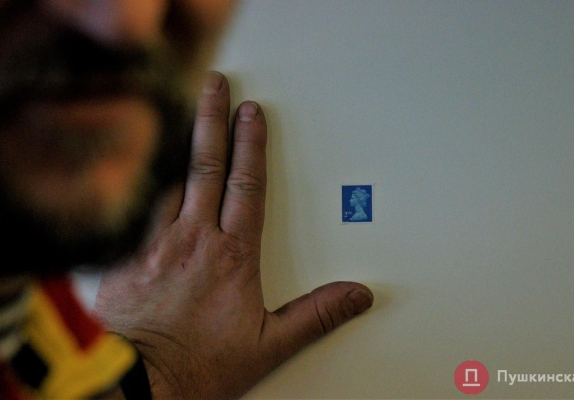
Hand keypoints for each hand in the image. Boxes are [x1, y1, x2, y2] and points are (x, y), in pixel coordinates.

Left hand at [93, 71, 373, 398]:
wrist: (139, 386)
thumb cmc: (199, 365)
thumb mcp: (270, 345)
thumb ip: (316, 315)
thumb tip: (357, 296)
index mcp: (232, 255)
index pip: (246, 184)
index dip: (251, 144)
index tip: (251, 113)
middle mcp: (193, 240)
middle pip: (205, 165)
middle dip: (211, 119)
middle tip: (214, 86)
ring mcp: (154, 244)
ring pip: (166, 181)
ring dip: (175, 146)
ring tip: (178, 115)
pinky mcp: (123, 257)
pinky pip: (134, 211)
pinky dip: (141, 187)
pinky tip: (140, 174)